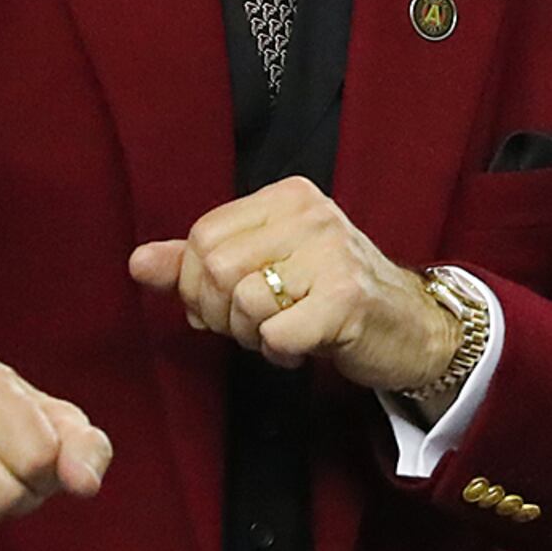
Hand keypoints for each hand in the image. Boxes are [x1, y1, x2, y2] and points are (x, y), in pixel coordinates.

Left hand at [128, 177, 461, 395]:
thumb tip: (138, 262)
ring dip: (250, 336)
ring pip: (243, 302)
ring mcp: (332, 255)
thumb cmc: (331, 295)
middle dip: (219, 313)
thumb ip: (200, 262)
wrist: (412, 327)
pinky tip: (303, 348)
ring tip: (282, 333)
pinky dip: (279, 353)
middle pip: (215, 268)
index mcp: (287, 196)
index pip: (203, 235)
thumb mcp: (266, 267)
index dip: (196, 283)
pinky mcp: (347, 300)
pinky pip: (275, 335)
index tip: (221, 305)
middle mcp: (311, 214)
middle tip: (250, 327)